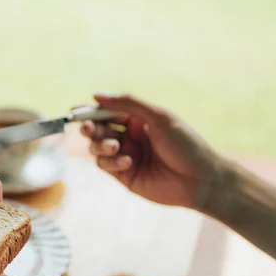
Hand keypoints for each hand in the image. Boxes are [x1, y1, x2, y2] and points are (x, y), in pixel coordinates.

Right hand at [80, 93, 222, 208]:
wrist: (200, 180)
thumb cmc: (185, 145)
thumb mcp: (159, 117)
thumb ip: (127, 103)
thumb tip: (96, 94)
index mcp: (138, 119)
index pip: (107, 112)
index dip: (90, 111)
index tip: (75, 111)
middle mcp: (130, 137)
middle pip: (98, 129)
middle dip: (91, 128)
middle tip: (88, 128)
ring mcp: (125, 156)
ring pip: (97, 148)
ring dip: (101, 145)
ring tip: (116, 147)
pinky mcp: (124, 176)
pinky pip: (105, 165)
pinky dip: (110, 161)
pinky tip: (127, 161)